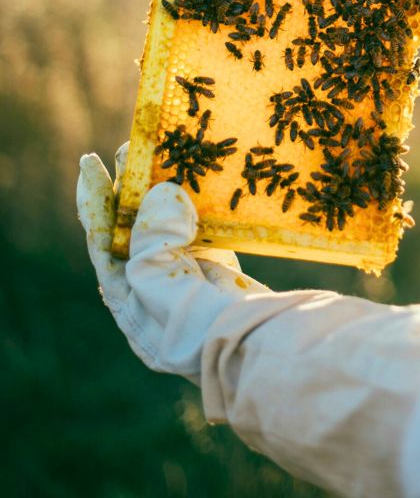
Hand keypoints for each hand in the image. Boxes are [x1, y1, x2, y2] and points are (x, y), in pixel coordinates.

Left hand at [76, 144, 268, 383]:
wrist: (250, 350)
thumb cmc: (195, 326)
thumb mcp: (157, 284)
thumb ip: (151, 237)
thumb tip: (163, 191)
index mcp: (128, 295)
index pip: (103, 238)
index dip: (95, 199)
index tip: (90, 162)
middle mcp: (152, 286)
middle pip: (135, 226)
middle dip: (132, 187)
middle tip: (134, 148)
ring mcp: (186, 278)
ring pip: (170, 224)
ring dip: (166, 190)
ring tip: (167, 154)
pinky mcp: (217, 271)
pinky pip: (203, 229)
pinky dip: (199, 205)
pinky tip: (201, 181)